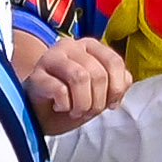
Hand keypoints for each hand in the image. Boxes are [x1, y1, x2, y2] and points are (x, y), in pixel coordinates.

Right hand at [14, 32, 131, 134]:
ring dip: (82, 104)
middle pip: (98, 73)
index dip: (117, 88)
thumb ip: (116, 84)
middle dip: (97, 101)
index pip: (114, 62)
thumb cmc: (70, 101)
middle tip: (87, 112)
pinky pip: (60, 89)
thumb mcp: (100, 94)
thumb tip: (124, 82)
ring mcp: (51, 57)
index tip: (110, 105)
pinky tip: (58, 107)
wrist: (38, 115)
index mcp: (90, 46)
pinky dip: (64, 105)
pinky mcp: (36, 75)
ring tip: (75, 111)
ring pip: (80, 77)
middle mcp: (71, 46)